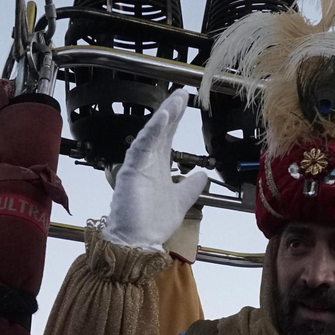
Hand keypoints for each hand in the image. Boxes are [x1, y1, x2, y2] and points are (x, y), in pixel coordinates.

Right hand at [102, 91, 208, 252]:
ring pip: (152, 134)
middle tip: (182, 92)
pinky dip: (152, 131)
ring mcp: (138, 165)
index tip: (185, 101)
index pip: (168, 136)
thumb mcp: (181, 201)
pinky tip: (163, 118)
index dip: (176, 118)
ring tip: (176, 100)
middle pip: (160, 130)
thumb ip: (191, 187)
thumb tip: (203, 174)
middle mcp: (147, 162)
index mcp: (158, 167)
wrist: (137, 241)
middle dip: (171, 110)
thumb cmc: (152, 224)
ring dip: (164, 116)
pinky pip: (142, 146)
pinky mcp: (132, 171)